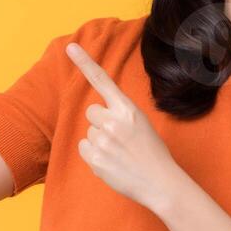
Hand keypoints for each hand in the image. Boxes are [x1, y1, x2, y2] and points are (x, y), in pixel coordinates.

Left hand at [66, 41, 183, 212]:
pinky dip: (93, 155)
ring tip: (119, 153)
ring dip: (99, 140)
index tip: (70, 47)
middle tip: (119, 137)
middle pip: (92, 112)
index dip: (84, 62)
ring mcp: (102, 141)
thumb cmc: (153, 153)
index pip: (102, 81)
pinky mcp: (94, 159)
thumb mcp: (141, 124)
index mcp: (128, 109)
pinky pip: (84, 148)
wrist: (160, 183)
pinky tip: (110, 162)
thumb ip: (120, 115)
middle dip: (101, 121)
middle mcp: (113, 122)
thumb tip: (97, 115)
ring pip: (89, 132)